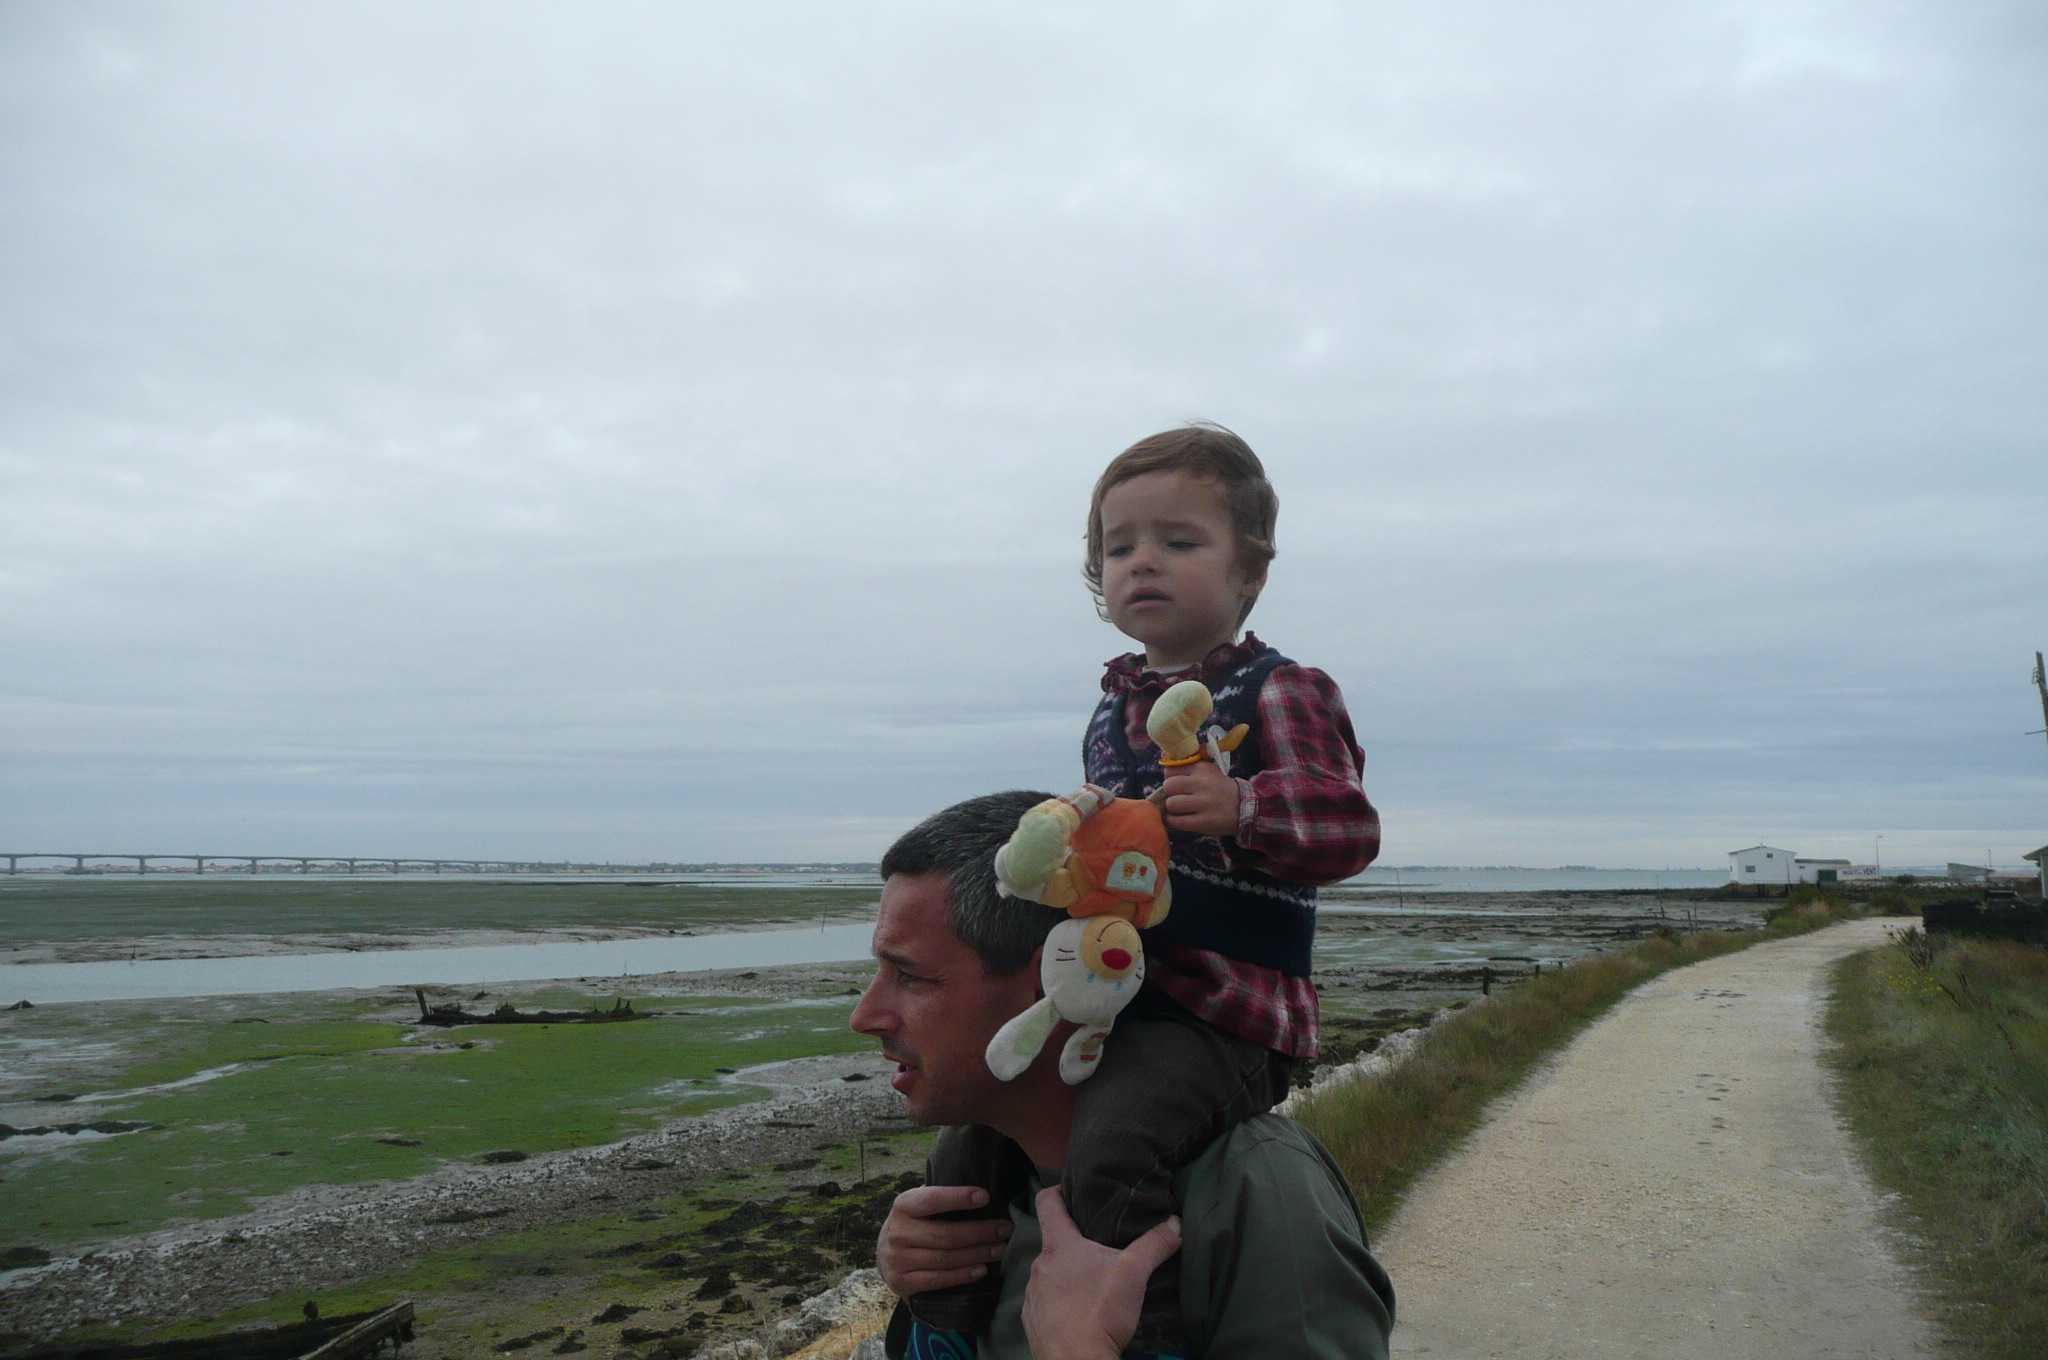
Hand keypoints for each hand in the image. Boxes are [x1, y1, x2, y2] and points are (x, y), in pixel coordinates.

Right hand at [875, 1184, 1011, 1297]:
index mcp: (903, 1205)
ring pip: (945, 1258)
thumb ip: (940, 1197)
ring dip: (978, 1254)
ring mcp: (897, 1259)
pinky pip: (938, 1279)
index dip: (958, 1198)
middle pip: (946, 1234)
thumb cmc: (913, 1224)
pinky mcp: (902, 1282)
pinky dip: (963, 1275)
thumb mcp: (918, 1205)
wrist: (884, 1256)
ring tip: (1000, 1249)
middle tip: (1005, 1229)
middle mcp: (897, 1232)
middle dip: (980, 1232)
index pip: (932, 1200)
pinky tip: (982, 1269)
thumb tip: (982, 1192)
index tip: (986, 1196)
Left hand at [1023, 1187, 1180, 1359]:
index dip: (1057, 1191)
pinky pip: (1044, 1302)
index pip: (1046, 1202)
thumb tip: (1176, 1222)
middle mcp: (1039, 1266)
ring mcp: (1031, 1295)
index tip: (1069, 1190)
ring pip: (1049, 1274)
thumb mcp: (1134, 1273)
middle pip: (1053, 1242)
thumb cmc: (1100, 1310)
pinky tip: (1079, 1311)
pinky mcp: (1032, 1321)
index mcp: (1059, 1245)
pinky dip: (1059, 1302)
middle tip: (1098, 1245)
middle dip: (1074, 1242)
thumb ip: (1155, 1244)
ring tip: (1091, 1283)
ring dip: (1066, 1275)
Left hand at [1158, 760, 1240, 836]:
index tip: (1177, 785)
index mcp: (1202, 769)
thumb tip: (1165, 767)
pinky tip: (1181, 819)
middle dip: (1170, 793)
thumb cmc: (1221, 789)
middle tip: (1178, 798)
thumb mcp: (1210, 771)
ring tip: (1181, 810)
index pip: (1170, 769)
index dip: (1170, 778)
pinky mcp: (1203, 822)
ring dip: (1172, 809)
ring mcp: (1203, 803)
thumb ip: (1190, 768)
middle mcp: (1202, 784)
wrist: (1245, 807)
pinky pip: (1177, 821)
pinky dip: (1174, 821)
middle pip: (1168, 786)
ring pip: (1171, 804)